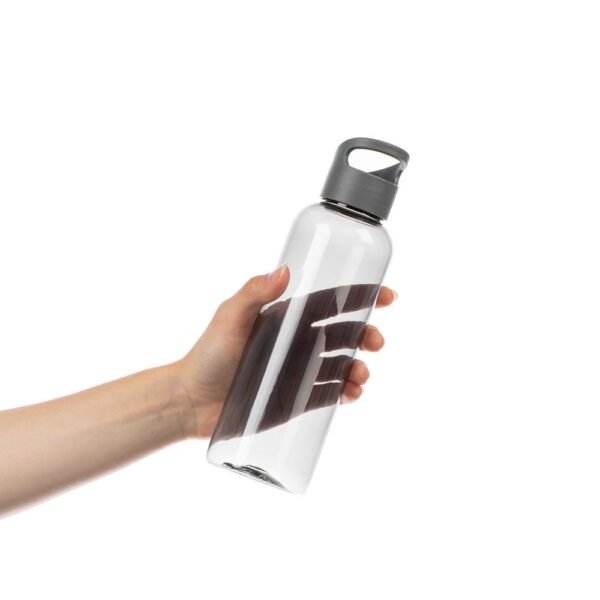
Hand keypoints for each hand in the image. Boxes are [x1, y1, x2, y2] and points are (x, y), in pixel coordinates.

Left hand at [174, 265, 396, 437]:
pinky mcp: (296, 399)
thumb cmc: (207, 355)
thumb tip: (285, 269)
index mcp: (286, 318)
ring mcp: (298, 372)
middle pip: (344, 334)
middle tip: (375, 342)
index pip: (330, 303)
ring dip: (359, 368)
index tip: (387, 296)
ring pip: (341, 365)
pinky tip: (352, 394)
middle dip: (366, 335)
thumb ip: (253, 293)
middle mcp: (297, 342)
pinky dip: (346, 393)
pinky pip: (329, 394)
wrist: (190, 401)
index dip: (360, 297)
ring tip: (360, 376)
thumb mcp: (229, 318)